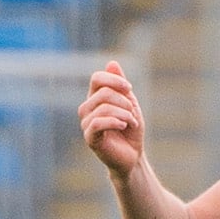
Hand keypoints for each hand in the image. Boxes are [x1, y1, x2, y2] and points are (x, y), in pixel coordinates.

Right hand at [79, 59, 143, 178]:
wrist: (133, 156)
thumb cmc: (130, 130)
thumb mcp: (129, 103)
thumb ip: (120, 85)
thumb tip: (112, 63)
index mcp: (95, 98)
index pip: (97, 78)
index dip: (114, 80)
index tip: (129, 89)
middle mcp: (87, 108)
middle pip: (103, 92)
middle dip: (124, 101)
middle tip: (132, 114)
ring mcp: (86, 123)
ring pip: (103, 107)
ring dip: (124, 114)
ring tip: (131, 123)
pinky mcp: (90, 138)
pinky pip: (98, 122)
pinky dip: (115, 122)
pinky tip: (124, 126)